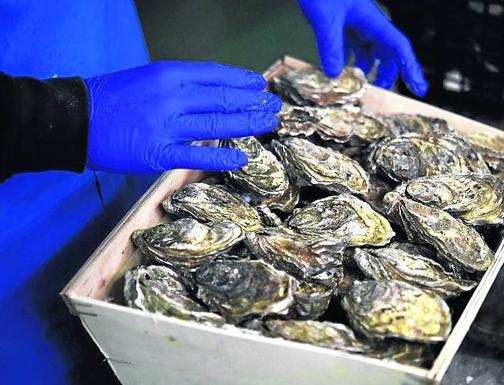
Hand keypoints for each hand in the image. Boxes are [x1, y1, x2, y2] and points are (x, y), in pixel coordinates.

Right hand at [85, 61, 280, 172]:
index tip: (259, 84)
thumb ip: (179, 85)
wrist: (74, 119)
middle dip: (253, 102)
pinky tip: (241, 157)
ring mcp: (167, 126)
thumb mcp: (146, 78)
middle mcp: (172, 97)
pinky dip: (222, 157)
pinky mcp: (158, 153)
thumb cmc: (111, 98)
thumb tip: (211, 92)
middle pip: (223, 99)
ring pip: (217, 125)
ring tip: (268, 123)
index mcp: (169, 74)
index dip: (241, 79)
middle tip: (273, 106)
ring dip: (248, 124)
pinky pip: (197, 156)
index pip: (215, 74)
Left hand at [298, 0, 427, 95]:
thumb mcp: (325, 19)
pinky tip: (339, 71)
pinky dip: (349, 61)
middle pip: (387, 53)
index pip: (399, 48)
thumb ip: (330, 46)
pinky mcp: (342, 24)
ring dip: (366, 69)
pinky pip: (352, 47)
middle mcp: (368, 24)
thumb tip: (335, 74)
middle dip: (387, 74)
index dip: (411, 69)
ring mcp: (355, 24)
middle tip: (379, 93)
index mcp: (373, 21)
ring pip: (370, 52)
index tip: (419, 89)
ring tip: (357, 85)